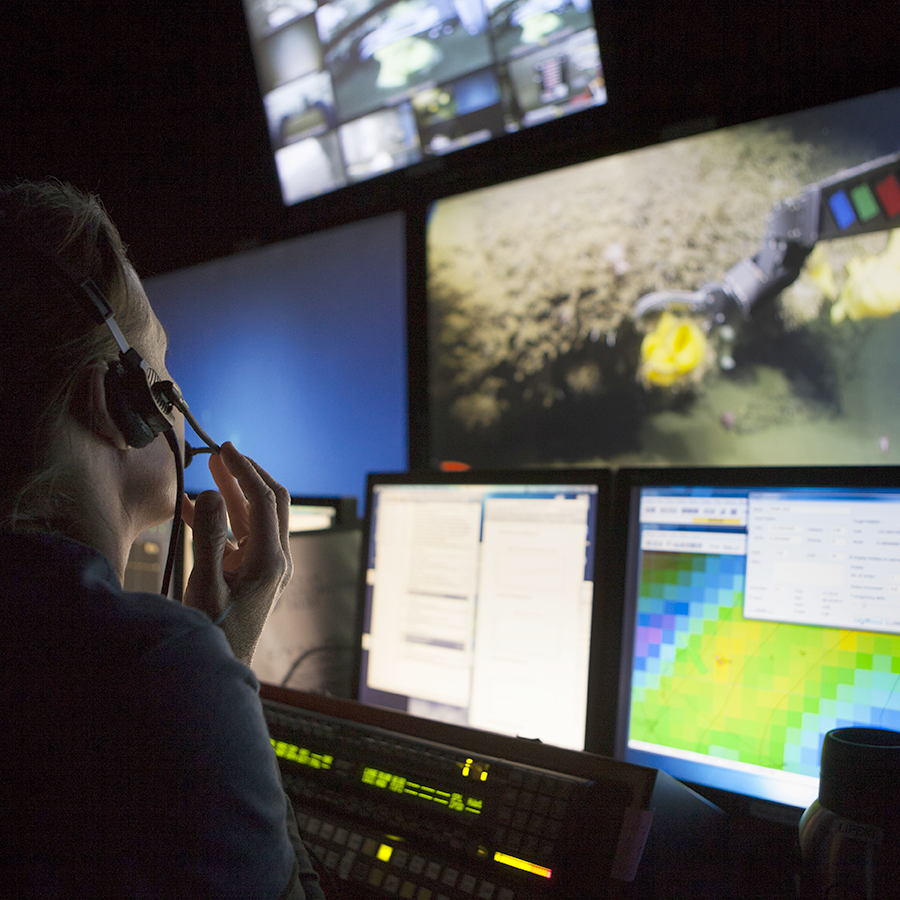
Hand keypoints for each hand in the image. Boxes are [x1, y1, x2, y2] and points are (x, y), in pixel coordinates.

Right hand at [181, 442, 291, 664]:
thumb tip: (211, 495)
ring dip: (234, 493)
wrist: (219, 671)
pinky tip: (193, 507)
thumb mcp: (204, 586)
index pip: (264, 501)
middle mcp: (276, 560)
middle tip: (222, 453)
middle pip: (270, 503)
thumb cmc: (211, 633)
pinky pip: (242, 537)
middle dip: (247, 475)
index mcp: (270, 561)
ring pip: (256, 518)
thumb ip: (207, 538)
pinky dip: (222, 519)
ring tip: (209, 469)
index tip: (224, 449)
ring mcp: (268, 567)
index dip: (244, 471)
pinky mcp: (255, 574)